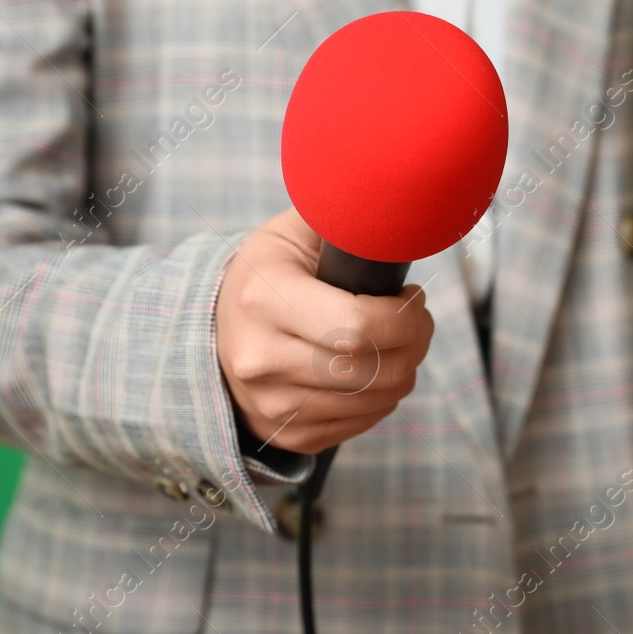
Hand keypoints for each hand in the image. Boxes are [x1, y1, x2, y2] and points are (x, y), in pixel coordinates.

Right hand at [215, 208, 432, 453]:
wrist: (217, 327)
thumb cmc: (272, 271)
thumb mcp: (294, 232)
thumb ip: (342, 217)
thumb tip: (395, 200)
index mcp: (263, 299)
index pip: (357, 327)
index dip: (404, 316)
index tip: (410, 297)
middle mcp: (260, 359)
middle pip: (372, 368)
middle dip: (414, 342)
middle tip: (415, 319)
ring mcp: (270, 404)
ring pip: (374, 399)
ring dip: (405, 369)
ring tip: (397, 341)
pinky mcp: (286, 433)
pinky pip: (361, 423)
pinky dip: (383, 396)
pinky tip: (374, 368)